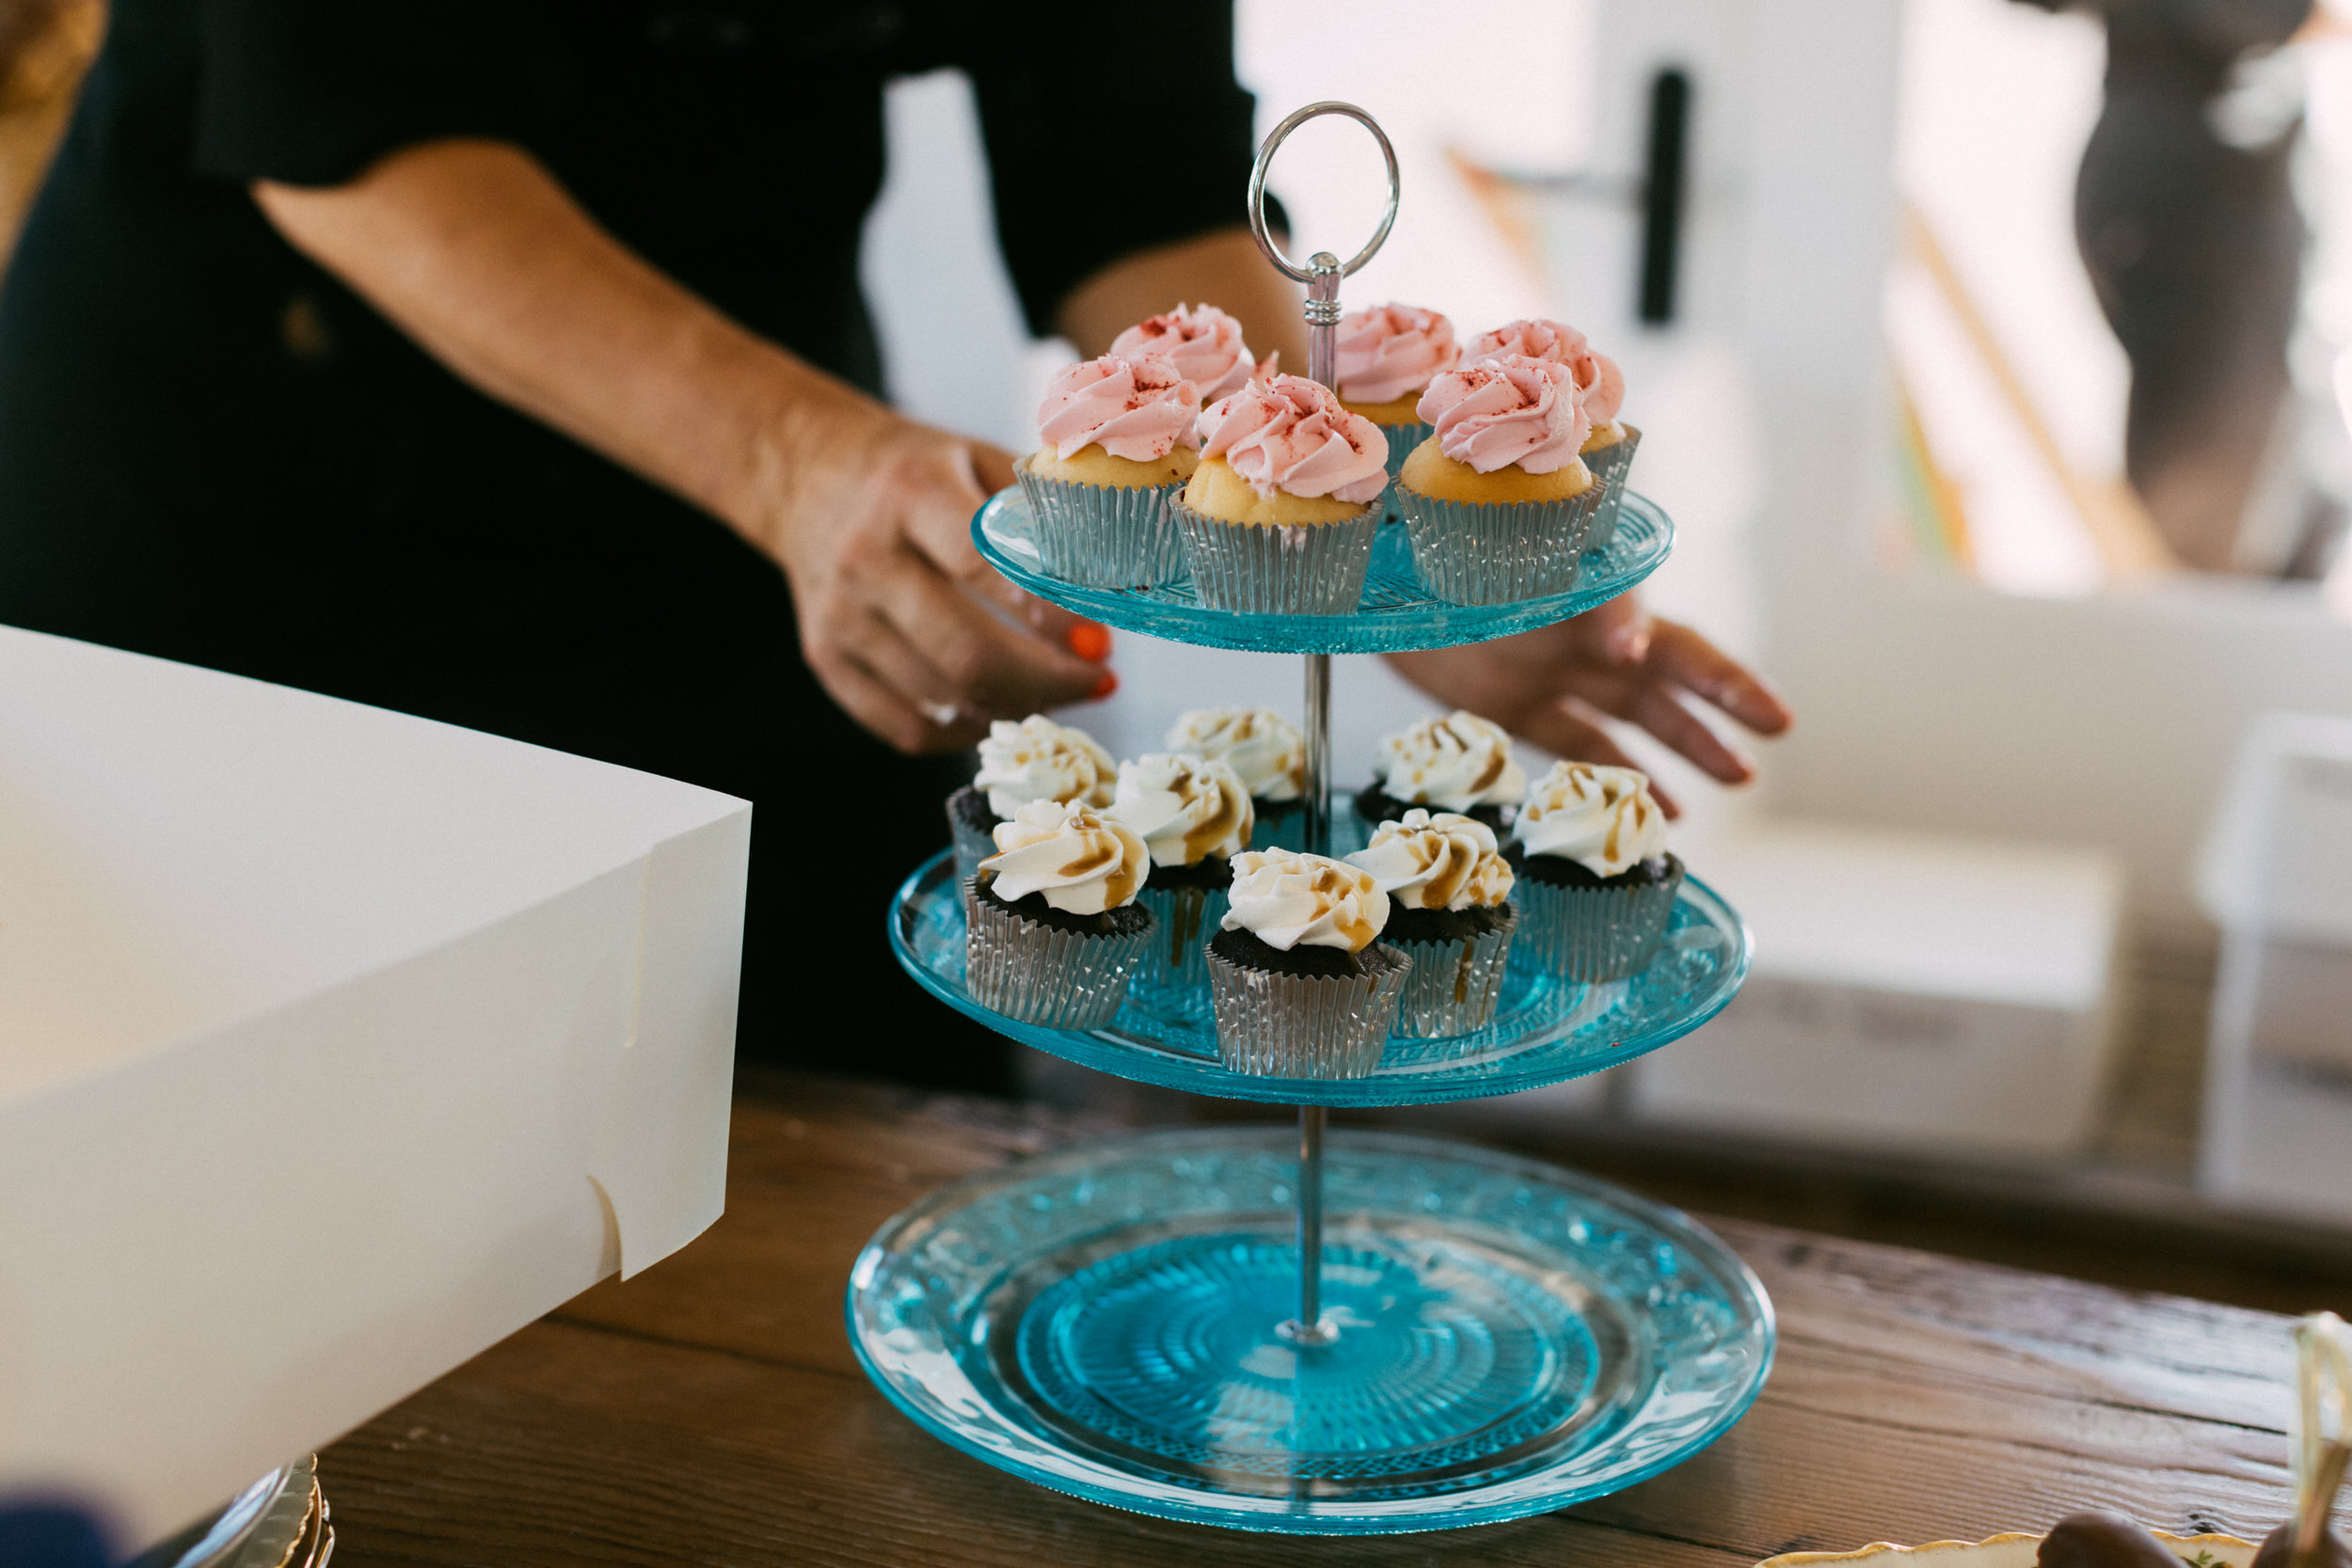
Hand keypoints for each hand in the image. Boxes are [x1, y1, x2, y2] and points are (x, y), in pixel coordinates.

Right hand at [755, 395, 1113, 753]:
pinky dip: (965, 732)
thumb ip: (1043, 512)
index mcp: (911, 493)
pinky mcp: (826, 659)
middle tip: (1097, 679)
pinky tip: (999, 709)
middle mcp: (867, 558)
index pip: (983, 565)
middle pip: (967, 652)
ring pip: (944, 699)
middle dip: (1049, 680)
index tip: (1100, 640)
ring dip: (1017, 706)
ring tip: (1057, 689)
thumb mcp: (977, 458)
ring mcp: (841, 616)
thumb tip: (1122, 581)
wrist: (807, 475)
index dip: (1050, 613)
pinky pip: (905, 728)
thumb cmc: (913, 471)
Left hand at [1382, 593, 1791, 815]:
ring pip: (1639, 713)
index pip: (1649, 617)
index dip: (1677, 650)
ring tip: (1741, 777)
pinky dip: (1626, 780)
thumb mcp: (1500, 573)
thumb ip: (1569, 601)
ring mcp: (1557, 673)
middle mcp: (1580, 633)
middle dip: (1724, 696)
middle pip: (1668, 666)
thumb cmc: (1438, 565)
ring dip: (1690, 746)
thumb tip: (1627, 646)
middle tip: (1778, 726)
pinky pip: (1586, 748)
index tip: (1651, 661)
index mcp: (1583, 592)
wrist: (1369, 589)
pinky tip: (1668, 815)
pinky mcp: (1524, 709)